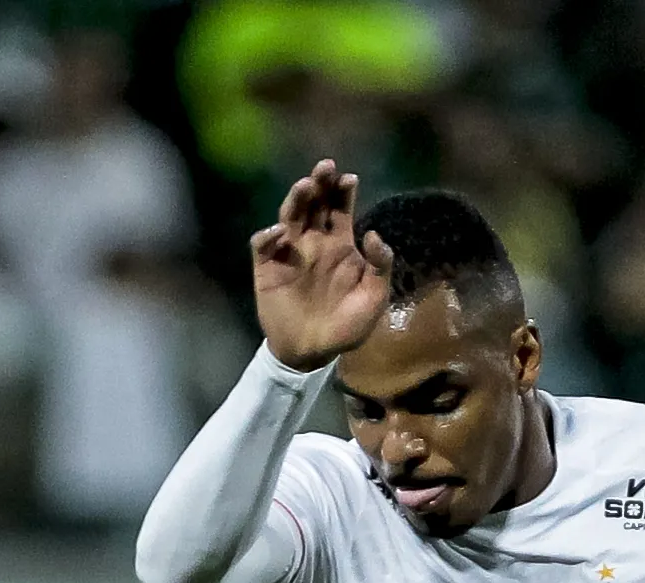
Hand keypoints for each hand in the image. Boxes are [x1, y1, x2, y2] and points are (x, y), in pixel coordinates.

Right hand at [251, 160, 392, 371]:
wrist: (314, 353)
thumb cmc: (346, 326)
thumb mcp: (374, 299)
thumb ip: (380, 266)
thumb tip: (373, 234)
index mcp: (340, 245)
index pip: (340, 208)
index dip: (343, 191)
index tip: (349, 179)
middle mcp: (314, 242)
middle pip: (315, 203)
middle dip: (320, 183)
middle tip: (326, 167)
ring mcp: (289, 252)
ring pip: (290, 215)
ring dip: (296, 198)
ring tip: (306, 185)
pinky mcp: (267, 267)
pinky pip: (263, 244)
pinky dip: (268, 235)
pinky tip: (281, 233)